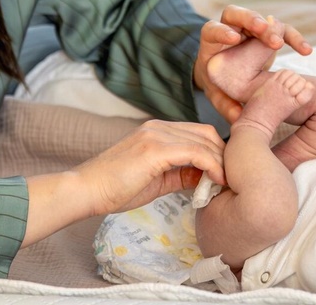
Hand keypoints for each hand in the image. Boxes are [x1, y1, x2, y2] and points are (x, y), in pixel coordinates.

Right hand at [23, 120, 225, 245]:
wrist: (86, 190)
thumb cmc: (116, 188)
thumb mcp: (156, 180)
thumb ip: (181, 173)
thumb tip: (206, 177)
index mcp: (157, 130)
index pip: (198, 132)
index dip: (216, 151)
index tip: (224, 173)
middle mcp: (158, 126)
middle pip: (205, 133)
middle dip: (223, 154)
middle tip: (229, 178)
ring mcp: (156, 135)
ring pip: (203, 140)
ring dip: (220, 161)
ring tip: (225, 182)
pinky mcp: (155, 148)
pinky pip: (195, 152)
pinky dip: (211, 165)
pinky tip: (215, 181)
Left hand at [193, 5, 311, 122]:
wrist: (225, 72)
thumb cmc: (218, 82)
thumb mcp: (217, 94)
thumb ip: (225, 104)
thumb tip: (237, 117)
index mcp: (212, 42)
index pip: (213, 30)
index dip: (222, 31)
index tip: (233, 38)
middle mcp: (231, 30)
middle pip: (238, 15)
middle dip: (251, 20)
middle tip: (263, 29)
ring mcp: (251, 29)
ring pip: (263, 20)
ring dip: (275, 29)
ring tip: (281, 43)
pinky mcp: (268, 33)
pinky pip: (283, 31)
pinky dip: (294, 39)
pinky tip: (306, 51)